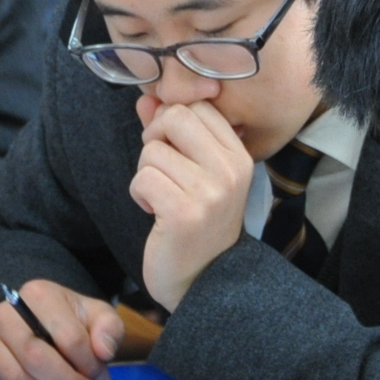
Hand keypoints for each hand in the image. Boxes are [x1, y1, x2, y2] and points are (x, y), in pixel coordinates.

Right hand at [0, 279, 123, 379]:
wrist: (29, 321)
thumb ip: (109, 329)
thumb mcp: (94, 315)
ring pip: (16, 379)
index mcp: (37, 295)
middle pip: (37, 358)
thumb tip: (104, 352)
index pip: (68, 336)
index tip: (100, 377)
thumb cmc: (65, 319)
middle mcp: (5, 314)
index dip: (89, 364)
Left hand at [128, 99, 252, 308]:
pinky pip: (142, 178)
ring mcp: (210, 192)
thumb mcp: (191, 171)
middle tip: (161, 171)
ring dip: (145, 174)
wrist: (203, 282)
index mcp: (239, 155)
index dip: (171, 123)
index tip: (173, 151)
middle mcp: (231, 170)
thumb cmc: (194, 223)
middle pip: (174, 117)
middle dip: (154, 141)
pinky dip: (139, 194)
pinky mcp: (184, 213)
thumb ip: (170, 131)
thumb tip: (147, 97)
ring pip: (152, 150)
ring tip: (162, 199)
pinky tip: (155, 213)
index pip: (197, 106)